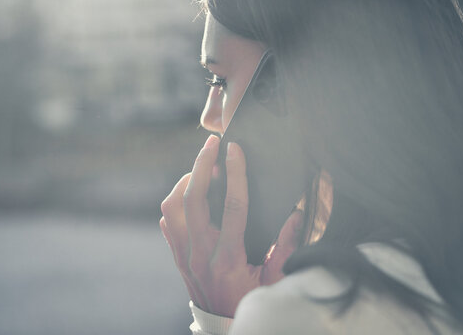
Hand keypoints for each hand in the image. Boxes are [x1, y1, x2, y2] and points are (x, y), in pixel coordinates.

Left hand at [160, 134, 304, 317]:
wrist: (222, 326)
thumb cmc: (250, 303)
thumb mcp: (274, 280)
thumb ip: (286, 247)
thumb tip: (295, 214)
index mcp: (228, 258)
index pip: (232, 206)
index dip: (235, 174)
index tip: (235, 149)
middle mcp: (200, 254)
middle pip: (192, 199)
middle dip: (201, 165)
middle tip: (211, 144)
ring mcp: (185, 256)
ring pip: (172, 207)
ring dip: (185, 182)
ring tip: (202, 169)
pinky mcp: (178, 257)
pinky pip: (167, 222)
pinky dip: (176, 203)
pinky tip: (191, 195)